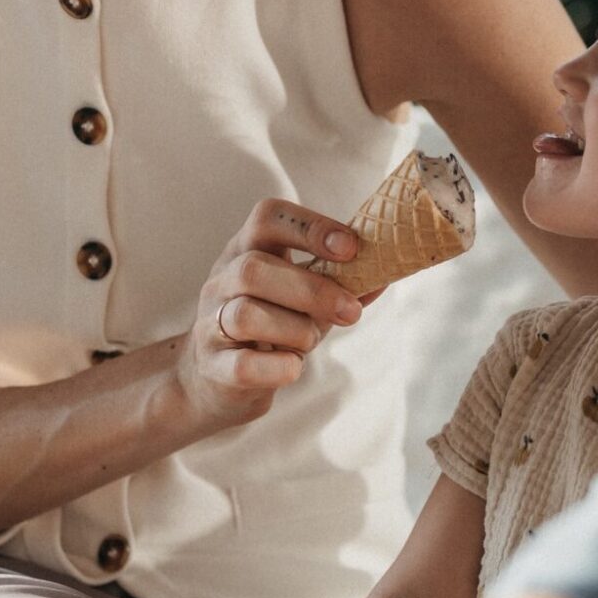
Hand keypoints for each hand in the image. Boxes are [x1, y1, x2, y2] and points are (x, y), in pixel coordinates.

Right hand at [175, 200, 367, 431]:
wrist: (218, 379)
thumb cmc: (274, 325)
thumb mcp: (307, 297)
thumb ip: (344, 282)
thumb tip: (388, 271)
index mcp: (248, 249)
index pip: (268, 217)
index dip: (311, 226)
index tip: (352, 248)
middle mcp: (221, 280)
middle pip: (254, 268)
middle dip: (314, 291)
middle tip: (351, 312)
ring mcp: (209, 323)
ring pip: (246, 315)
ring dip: (295, 330)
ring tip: (310, 341)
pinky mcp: (212, 367)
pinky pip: (244, 365)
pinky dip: (279, 368)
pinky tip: (293, 367)